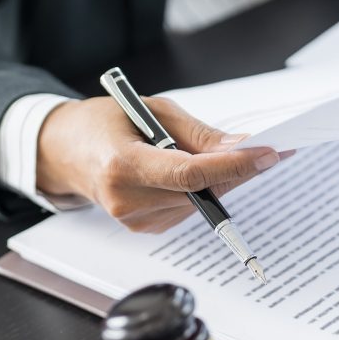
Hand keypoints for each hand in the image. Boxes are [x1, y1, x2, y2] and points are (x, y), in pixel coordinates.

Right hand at [35, 96, 280, 232]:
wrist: (63, 152)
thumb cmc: (104, 123)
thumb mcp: (149, 110)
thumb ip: (196, 134)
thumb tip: (241, 148)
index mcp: (121, 166)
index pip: (190, 174)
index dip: (234, 165)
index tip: (268, 153)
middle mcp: (127, 200)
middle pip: (202, 190)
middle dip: (240, 169)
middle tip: (275, 149)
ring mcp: (135, 221)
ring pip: (201, 202)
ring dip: (224, 179)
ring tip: (237, 155)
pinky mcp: (145, 229)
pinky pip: (190, 208)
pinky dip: (204, 189)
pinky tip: (202, 171)